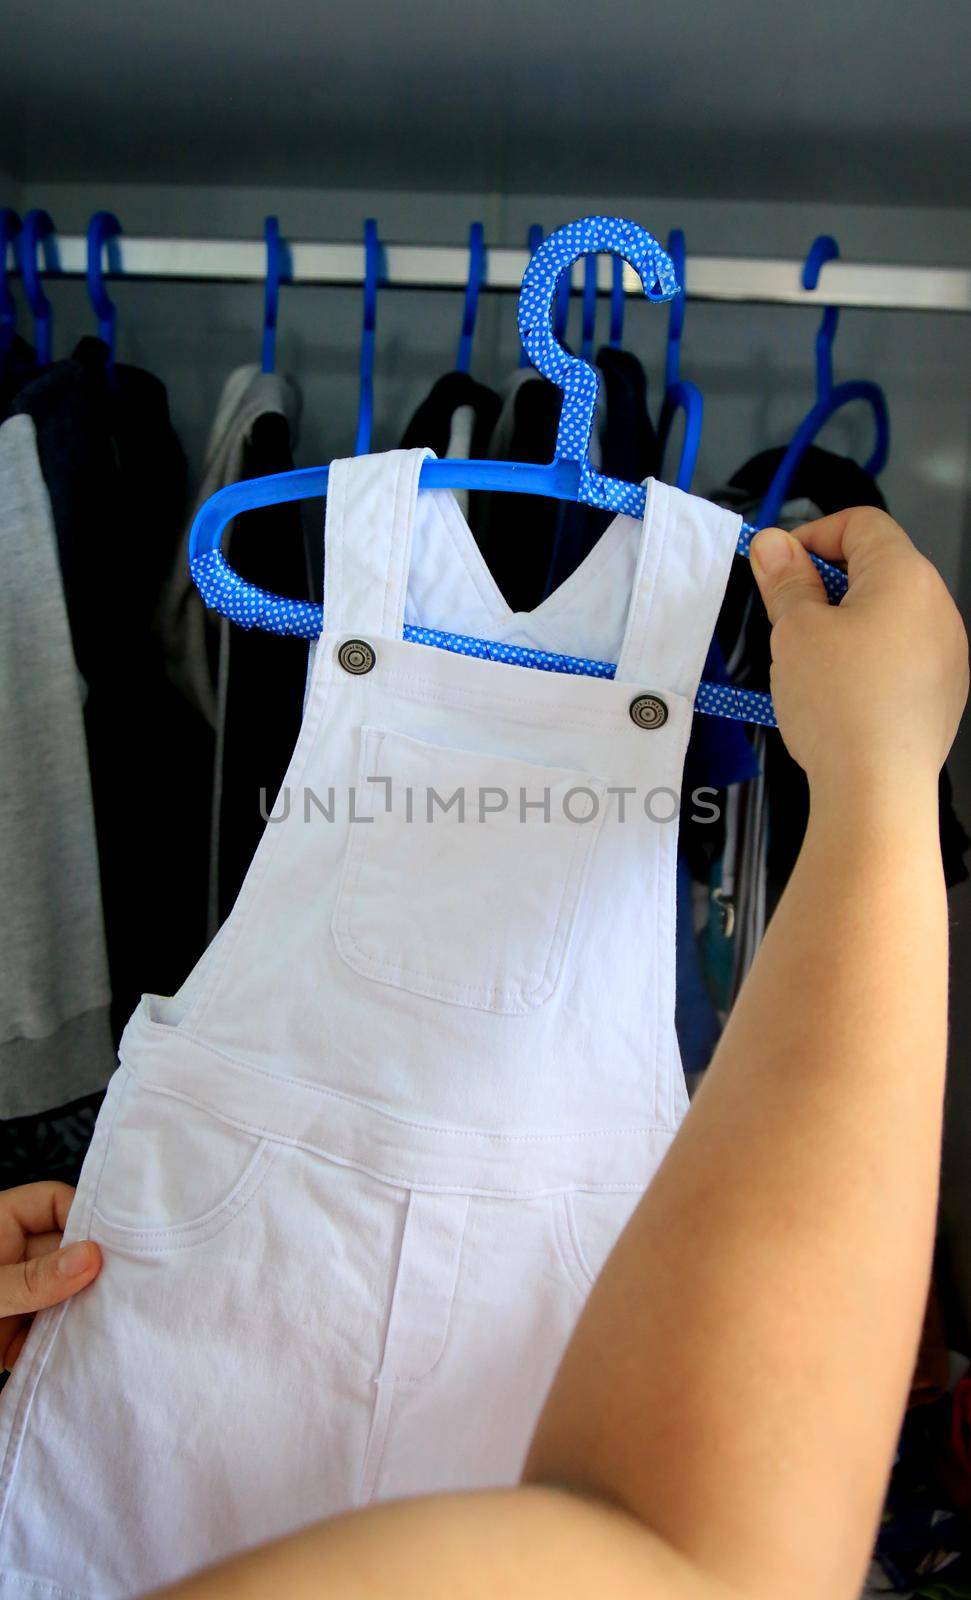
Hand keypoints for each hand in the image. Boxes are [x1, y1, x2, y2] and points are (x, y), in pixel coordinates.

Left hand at [0, 1183, 101, 1371]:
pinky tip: (82, 1355)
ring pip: (63, 1296)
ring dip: (81, 1313)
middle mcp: (12, 1255)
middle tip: (128, 1291)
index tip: (115, 1247)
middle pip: (68, 1252)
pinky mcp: (10, 1338)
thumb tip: (90, 1257)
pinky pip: (48, 1334)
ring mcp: (13, 1297)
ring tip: (112, 1325)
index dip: (86, 1220)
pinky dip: (63, 1346)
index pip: (56, 1203)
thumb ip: (30, 1277)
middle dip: (91, 1273)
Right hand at [750, 510, 967, 798]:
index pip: (862, 523)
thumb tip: (774, 545)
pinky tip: (840, 696)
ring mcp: (947, 652)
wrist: (877, 790)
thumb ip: (786, 581)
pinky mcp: (943, 692)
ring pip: (889, 616)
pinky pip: (901, 657)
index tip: (778, 566)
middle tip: (786, 618)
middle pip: (878, 569)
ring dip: (846, 625)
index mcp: (906, 576)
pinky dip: (867, 661)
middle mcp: (938, 607)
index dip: (813, 535)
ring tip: (810, 664)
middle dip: (826, 584)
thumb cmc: (840, 705)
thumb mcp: (795, 632)